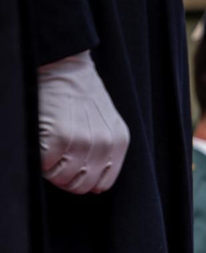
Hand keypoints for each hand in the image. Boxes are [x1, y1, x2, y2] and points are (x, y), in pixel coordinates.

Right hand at [37, 51, 130, 194]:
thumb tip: (91, 180)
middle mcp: (105, 145)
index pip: (103, 183)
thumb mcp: (106, 122)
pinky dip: (39, 161)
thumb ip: (104, 150)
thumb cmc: (81, 94)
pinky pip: (46, 165)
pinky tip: (40, 146)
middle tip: (54, 163)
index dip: (83, 180)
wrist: (67, 66)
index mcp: (119, 143)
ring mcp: (84, 142)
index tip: (71, 170)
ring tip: (47, 153)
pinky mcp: (62, 136)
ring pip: (63, 179)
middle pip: (82, 186)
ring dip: (50, 171)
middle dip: (65, 178)